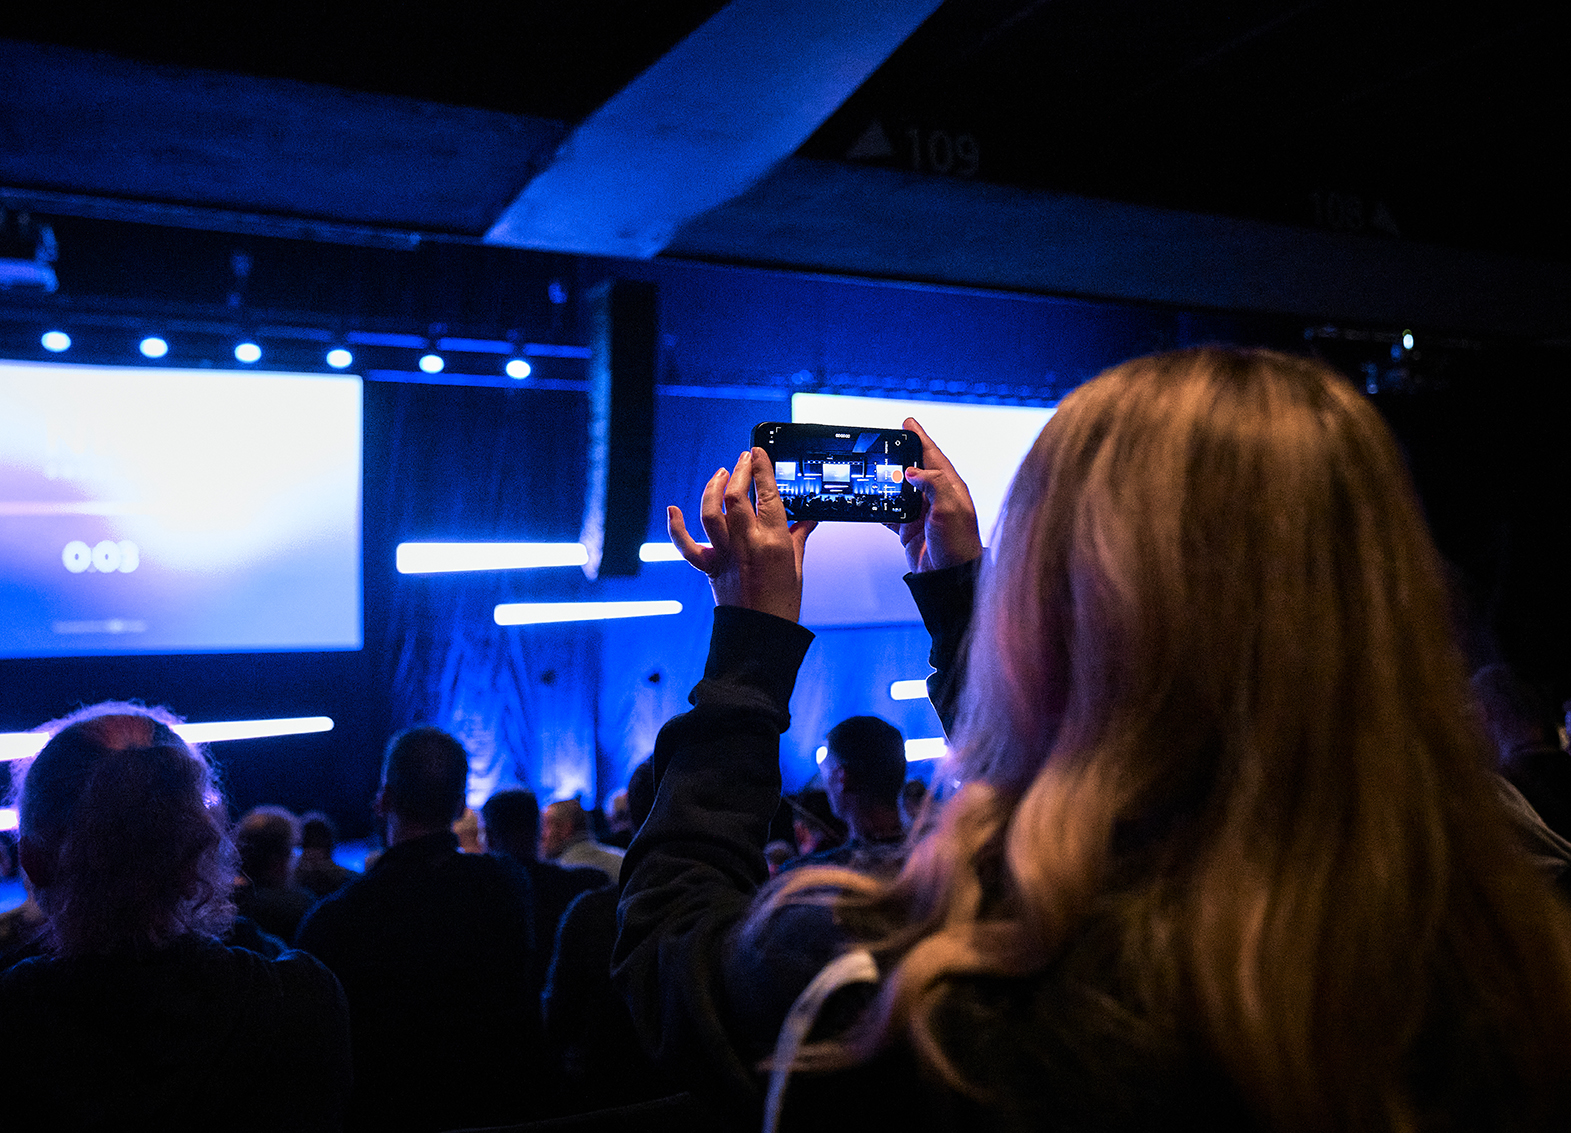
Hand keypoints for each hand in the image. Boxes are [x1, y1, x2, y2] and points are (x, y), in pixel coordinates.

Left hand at [668, 447, 815, 622]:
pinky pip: (686, 546)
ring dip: (713, 488)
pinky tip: (673, 509)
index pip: (767, 495)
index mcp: (774, 543)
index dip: (762, 469)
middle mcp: (746, 545)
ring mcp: (725, 556)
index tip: (759, 453)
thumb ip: (799, 537)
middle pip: (736, 497)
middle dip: (739, 471)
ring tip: (721, 474)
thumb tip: (807, 519)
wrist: (760, 636)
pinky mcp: (710, 568)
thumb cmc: (782, 606)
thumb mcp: (797, 567)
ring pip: (711, 512)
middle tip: (744, 459)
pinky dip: (676, 527)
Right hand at [888, 417, 982, 572]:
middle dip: (900, 454)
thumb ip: (934, 484)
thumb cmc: (958, 545)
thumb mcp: (950, 508)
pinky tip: (869, 499)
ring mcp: (921, 513)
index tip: (908, 423)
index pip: (932, 455)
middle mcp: (936, 497)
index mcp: (950, 487)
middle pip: (914, 468)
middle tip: (884, 441)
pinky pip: (890, 511)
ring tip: (873, 466)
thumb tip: (913, 470)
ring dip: (886, 479)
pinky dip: (879, 505)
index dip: (919, 438)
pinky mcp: (909, 529)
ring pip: (900, 489)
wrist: (949, 578)